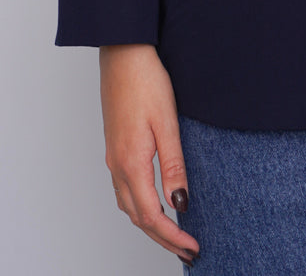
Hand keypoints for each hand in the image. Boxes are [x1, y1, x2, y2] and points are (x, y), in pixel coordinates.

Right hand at [99, 44, 199, 263]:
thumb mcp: (167, 123)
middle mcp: (117, 166)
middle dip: (163, 239)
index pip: (152, 215)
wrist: (122, 53)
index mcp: (131, 163)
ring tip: (173, 235)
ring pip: (129, 206)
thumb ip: (174, 165)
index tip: (192, 248)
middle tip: (187, 252)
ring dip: (150, 226)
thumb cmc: (146, 81)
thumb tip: (180, 204)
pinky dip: (140, 207)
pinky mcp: (114, 147)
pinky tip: (153, 204)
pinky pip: (124, 191)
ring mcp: (113, 157)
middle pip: (138, 217)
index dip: (172, 237)